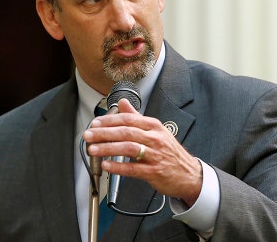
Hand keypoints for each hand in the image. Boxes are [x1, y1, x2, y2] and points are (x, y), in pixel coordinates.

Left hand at [84, 98, 201, 205]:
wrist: (188, 173)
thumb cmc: (169, 152)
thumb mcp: (156, 130)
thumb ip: (137, 116)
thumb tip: (123, 102)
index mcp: (153, 126)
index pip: (128, 119)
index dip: (109, 121)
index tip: (94, 123)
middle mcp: (155, 138)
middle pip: (126, 132)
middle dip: (104, 133)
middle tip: (89, 135)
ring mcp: (155, 155)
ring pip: (128, 148)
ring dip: (108, 148)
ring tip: (93, 149)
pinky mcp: (154, 171)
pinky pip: (133, 168)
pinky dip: (118, 166)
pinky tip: (106, 165)